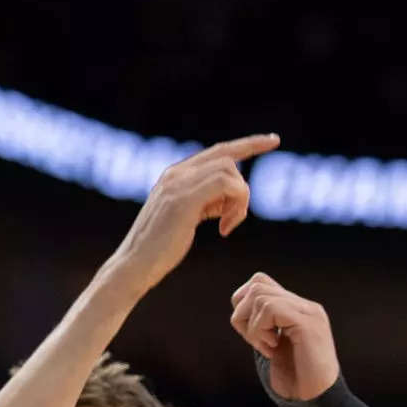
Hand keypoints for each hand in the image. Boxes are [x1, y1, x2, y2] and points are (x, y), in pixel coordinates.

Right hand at [108, 135, 280, 292]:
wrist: (133, 266)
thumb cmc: (159, 249)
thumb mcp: (184, 218)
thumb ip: (204, 202)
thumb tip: (227, 199)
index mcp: (175, 175)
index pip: (219, 150)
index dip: (248, 144)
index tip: (273, 140)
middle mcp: (176, 173)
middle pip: (228, 157)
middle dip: (244, 184)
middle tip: (239, 216)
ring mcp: (178, 183)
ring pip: (230, 172)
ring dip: (239, 200)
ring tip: (228, 226)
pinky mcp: (184, 199)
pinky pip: (227, 185)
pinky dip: (235, 206)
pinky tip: (224, 229)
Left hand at [229, 272, 340, 400]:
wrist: (318, 401)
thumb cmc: (295, 382)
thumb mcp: (271, 349)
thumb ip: (261, 328)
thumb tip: (239, 313)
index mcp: (297, 310)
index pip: (260, 283)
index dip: (243, 306)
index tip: (251, 335)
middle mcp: (305, 306)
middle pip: (257, 283)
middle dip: (243, 315)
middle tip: (256, 342)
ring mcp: (308, 312)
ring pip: (260, 295)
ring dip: (252, 326)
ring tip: (267, 348)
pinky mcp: (308, 323)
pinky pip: (270, 308)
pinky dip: (260, 330)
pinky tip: (272, 350)